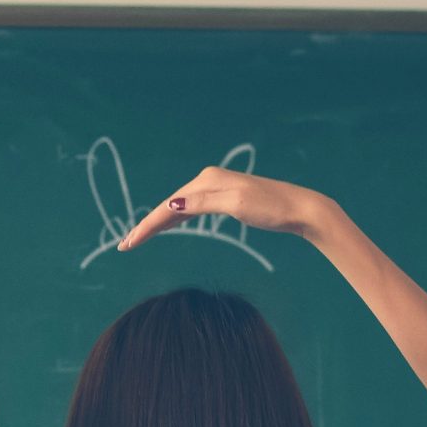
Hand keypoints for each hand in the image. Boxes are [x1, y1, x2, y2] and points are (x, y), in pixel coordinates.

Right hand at [117, 167, 347, 250]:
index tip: (128, 244)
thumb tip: (171, 206)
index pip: (168, 207)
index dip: (146, 226)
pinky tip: (170, 224)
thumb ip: (203, 204)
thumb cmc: (271, 208)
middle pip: (169, 205)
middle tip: (125, 245)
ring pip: (179, 207)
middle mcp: (208, 180)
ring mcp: (217, 188)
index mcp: (207, 181)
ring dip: (159, 223)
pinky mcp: (225, 198)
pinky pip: (192, 208)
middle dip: (147, 225)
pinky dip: (177, 218)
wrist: (300, 209)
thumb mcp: (236, 206)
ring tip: (139, 238)